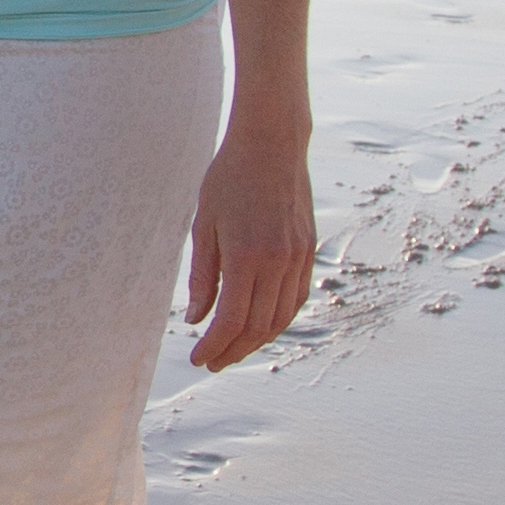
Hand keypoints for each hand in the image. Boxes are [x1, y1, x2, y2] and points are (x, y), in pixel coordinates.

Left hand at [179, 127, 318, 368]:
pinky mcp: (308, 250)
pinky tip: (260, 325)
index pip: (232, 320)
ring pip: (281, 318)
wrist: (272, 143)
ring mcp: (298, 257)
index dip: (214, 345)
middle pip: (258, 327)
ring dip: (256, 341)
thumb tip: (196, 319)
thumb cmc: (229, 178)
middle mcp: (278, 261)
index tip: (198, 358)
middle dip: (233, 351)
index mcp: (247, 255)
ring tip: (232, 349)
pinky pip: (296, 298)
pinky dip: (278, 319)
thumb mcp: (204, 224)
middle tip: (211, 361)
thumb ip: (202, 276)